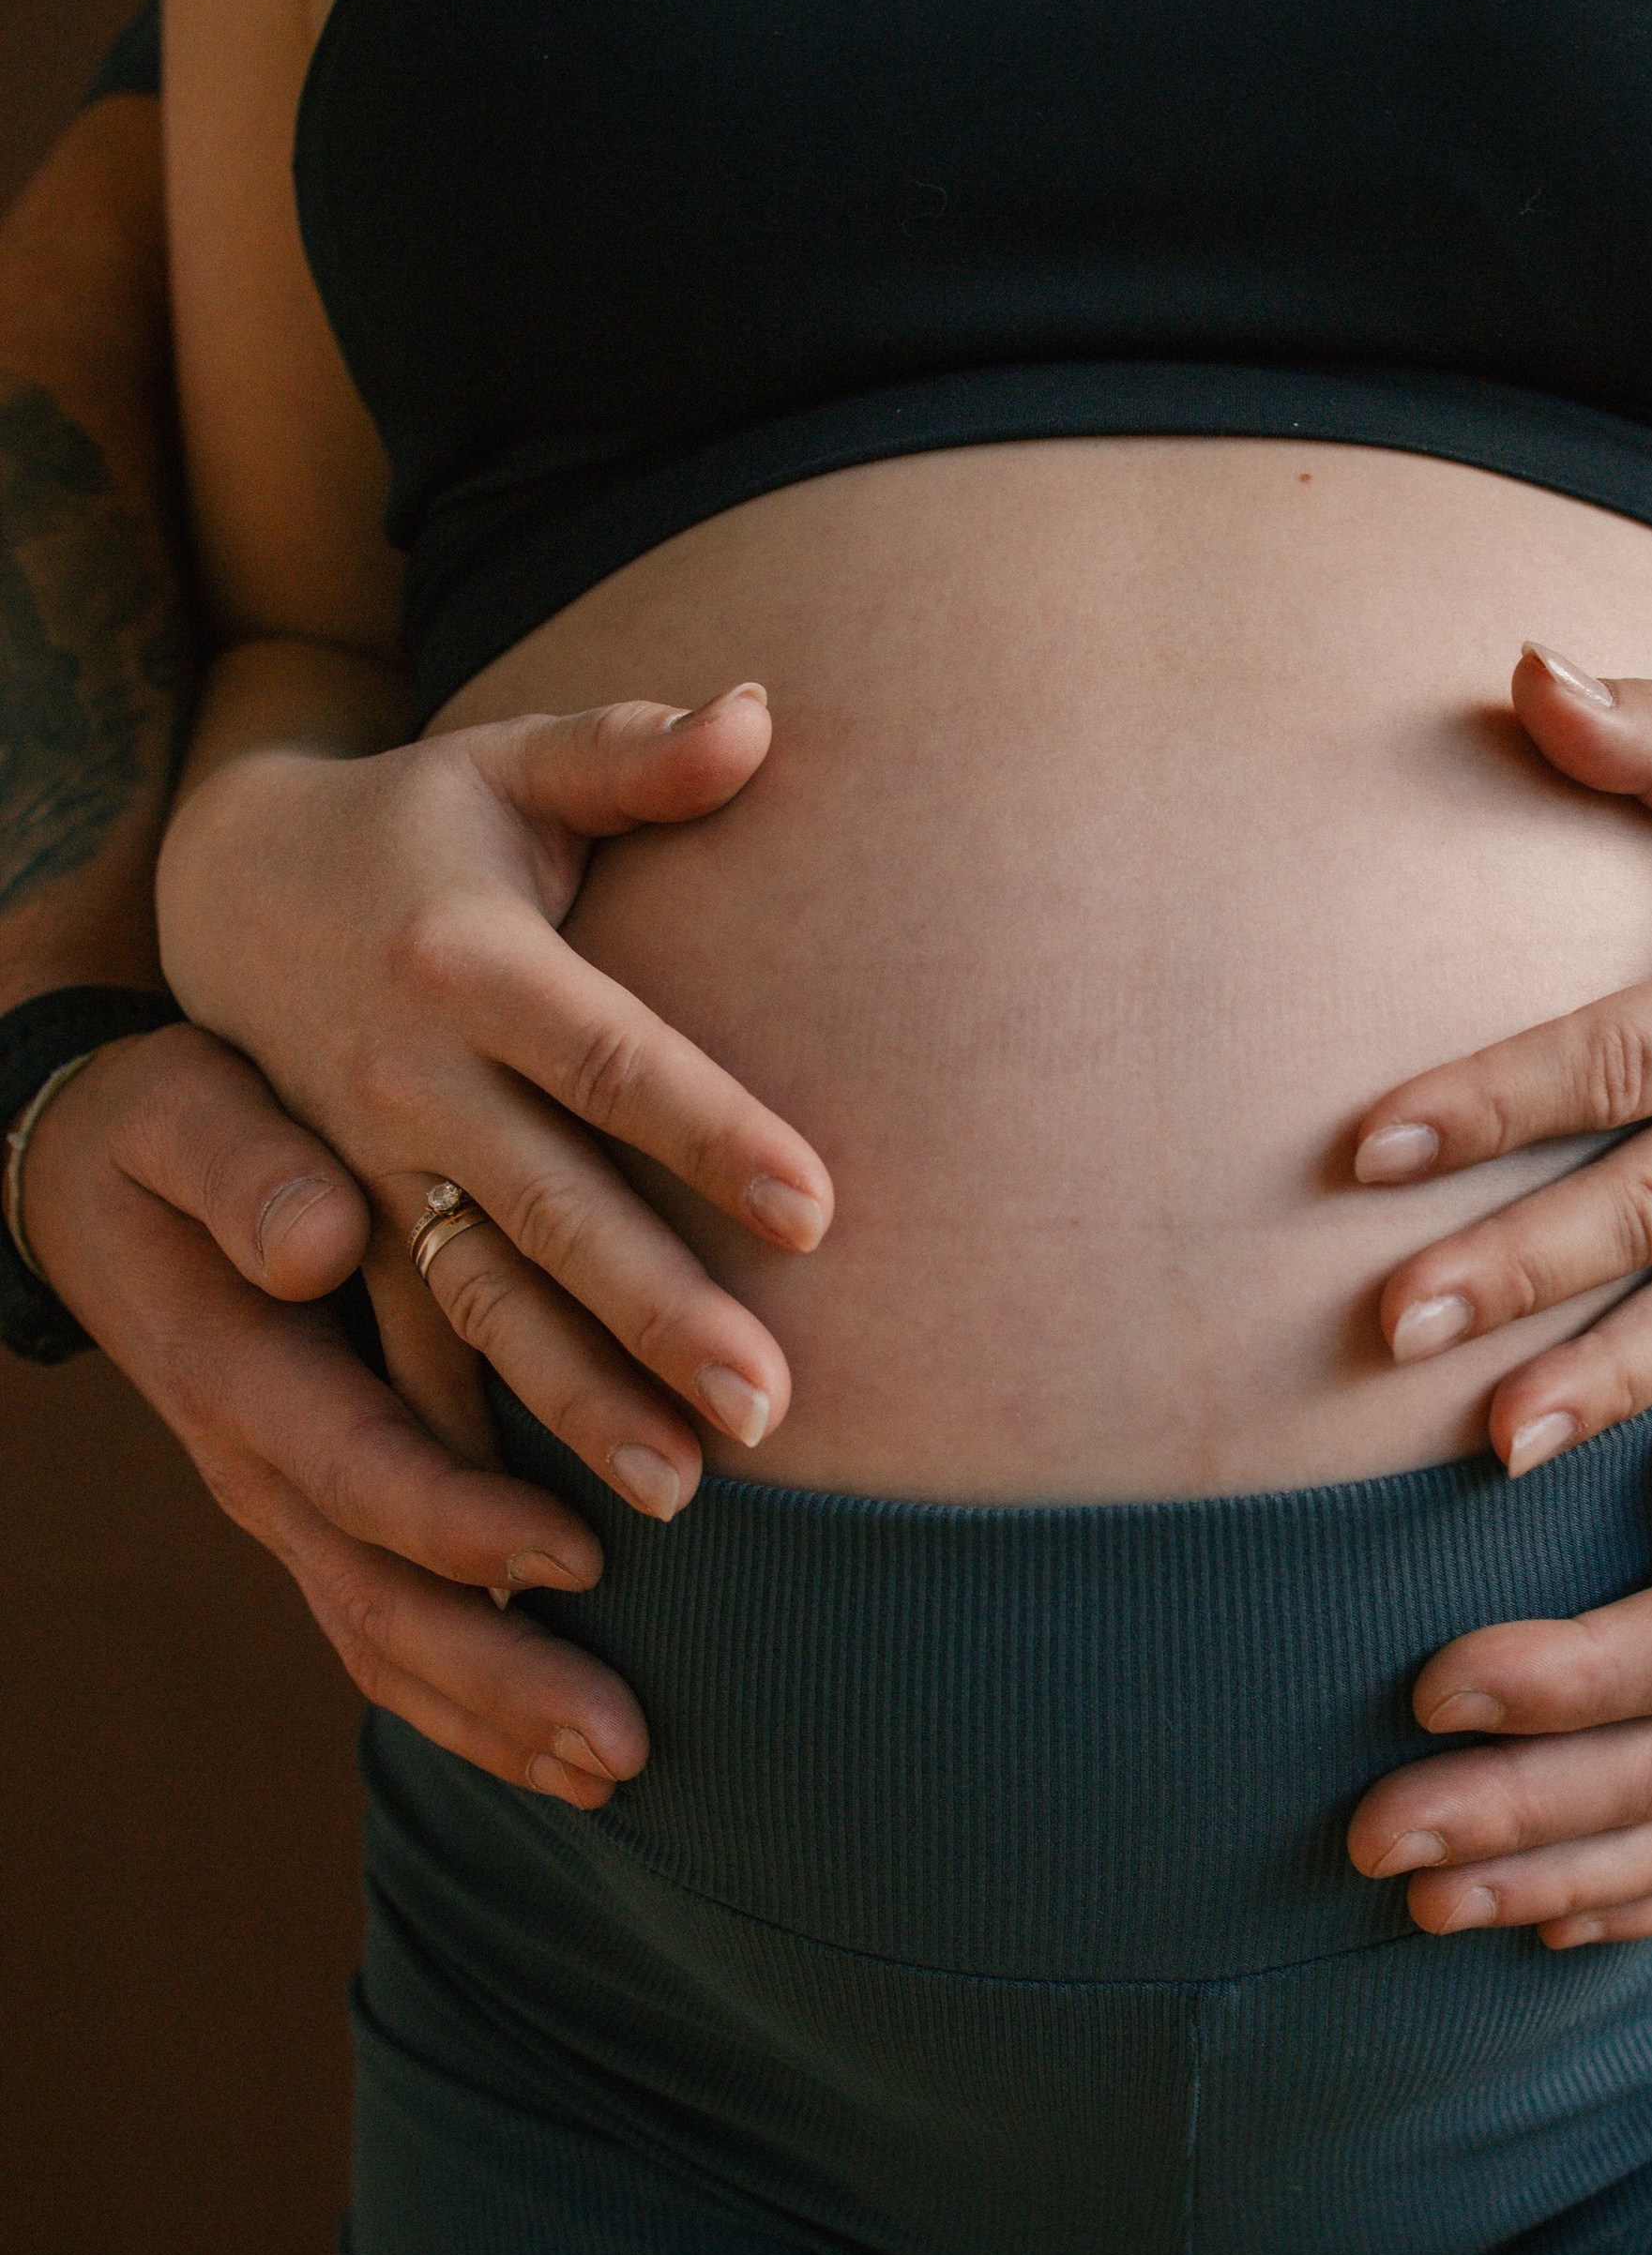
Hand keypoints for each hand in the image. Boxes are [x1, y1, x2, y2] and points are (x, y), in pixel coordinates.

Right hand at [18, 1024, 648, 1805]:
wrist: (94, 1179)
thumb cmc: (166, 1127)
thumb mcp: (184, 1114)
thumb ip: (245, 1170)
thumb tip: (316, 1238)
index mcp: (235, 1369)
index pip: (353, 1467)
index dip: (458, 1520)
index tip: (579, 1551)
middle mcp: (258, 1466)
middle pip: (377, 1602)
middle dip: (500, 1683)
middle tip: (625, 1745)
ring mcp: (285, 1507)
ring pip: (383, 1643)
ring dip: (496, 1721)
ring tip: (618, 1775)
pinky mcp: (320, 1517)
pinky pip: (386, 1632)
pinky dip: (469, 1701)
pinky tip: (561, 1748)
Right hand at [157, 687, 830, 1518]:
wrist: (227, 884)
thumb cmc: (420, 821)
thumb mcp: (507, 762)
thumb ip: (632, 751)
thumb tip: (760, 711)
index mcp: (469, 962)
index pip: (609, 1055)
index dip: (709, 1128)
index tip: (822, 1207)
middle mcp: (410, 1079)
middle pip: (550, 1209)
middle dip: (659, 1313)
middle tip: (774, 1406)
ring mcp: (364, 1169)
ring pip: (477, 1307)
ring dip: (578, 1405)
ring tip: (686, 1495)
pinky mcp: (339, 1233)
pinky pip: (406, 1352)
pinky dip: (468, 1443)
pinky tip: (543, 1543)